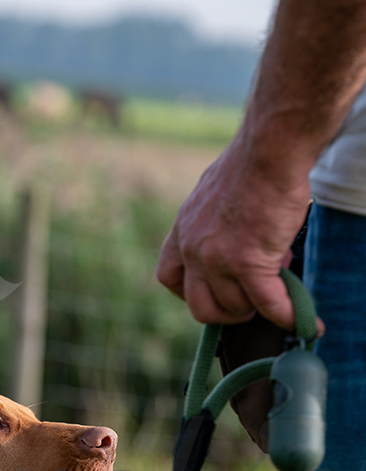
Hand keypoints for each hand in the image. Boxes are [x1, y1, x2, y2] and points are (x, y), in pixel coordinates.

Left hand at [156, 134, 321, 332]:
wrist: (269, 150)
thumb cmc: (251, 164)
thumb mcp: (214, 195)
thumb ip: (214, 223)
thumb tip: (238, 242)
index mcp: (183, 230)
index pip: (168, 276)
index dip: (189, 293)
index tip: (210, 292)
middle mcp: (193, 248)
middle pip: (198, 305)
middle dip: (224, 312)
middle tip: (248, 303)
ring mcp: (218, 258)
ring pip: (234, 305)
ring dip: (259, 304)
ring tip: (280, 280)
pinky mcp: (248, 261)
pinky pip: (266, 302)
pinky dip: (285, 315)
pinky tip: (302, 320)